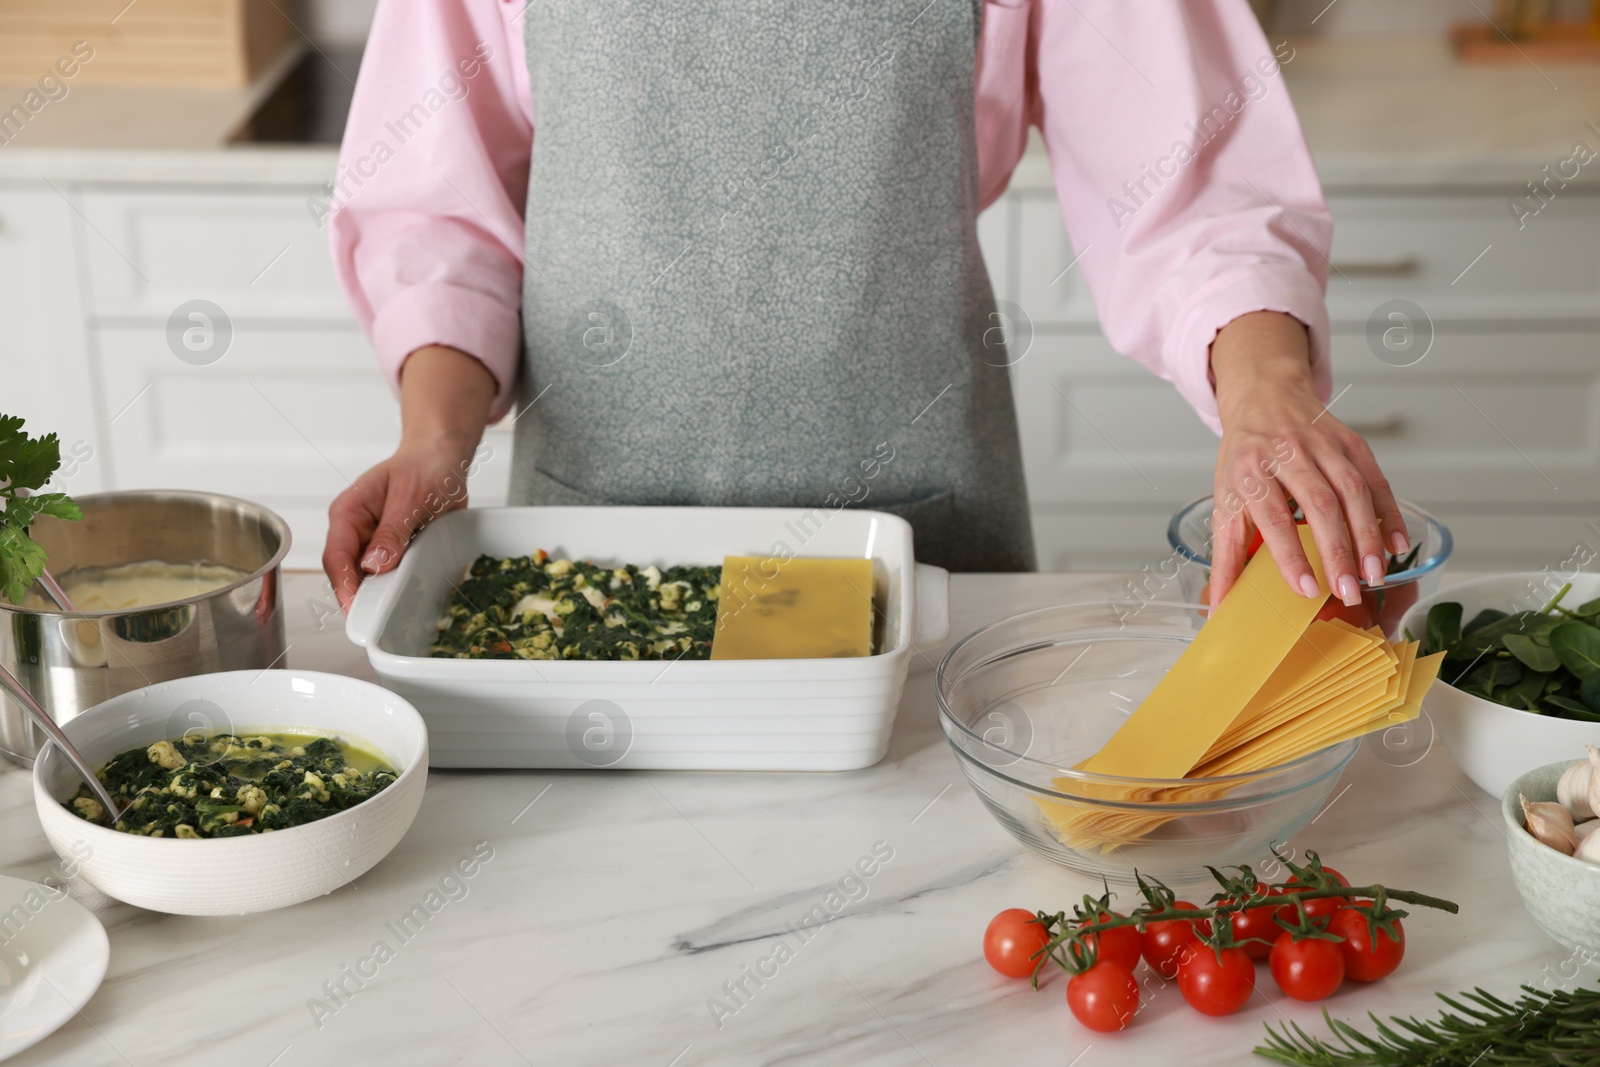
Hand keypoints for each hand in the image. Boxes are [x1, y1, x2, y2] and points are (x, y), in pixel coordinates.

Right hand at [323, 434, 480, 610]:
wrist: (442, 458)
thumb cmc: (424, 466)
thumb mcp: (411, 497)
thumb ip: (392, 531)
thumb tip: (374, 565)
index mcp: (348, 512)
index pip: (336, 556)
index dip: (344, 587)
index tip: (356, 610)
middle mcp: (355, 529)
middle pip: (348, 573)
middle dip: (361, 598)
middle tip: (380, 622)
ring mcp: (372, 541)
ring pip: (368, 577)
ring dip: (381, 594)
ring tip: (396, 615)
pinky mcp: (391, 549)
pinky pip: (389, 573)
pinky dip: (397, 586)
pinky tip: (409, 597)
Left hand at [1206, 312, 1406, 607]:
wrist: (1265, 397)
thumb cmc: (1244, 458)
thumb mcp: (1225, 501)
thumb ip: (1225, 556)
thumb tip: (1218, 607)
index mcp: (1250, 469)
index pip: (1273, 516)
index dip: (1290, 554)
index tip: (1306, 588)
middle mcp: (1287, 452)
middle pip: (1319, 504)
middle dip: (1337, 551)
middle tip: (1348, 591)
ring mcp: (1323, 444)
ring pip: (1353, 492)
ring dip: (1367, 536)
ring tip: (1373, 576)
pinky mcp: (1350, 442)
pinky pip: (1375, 479)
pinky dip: (1388, 513)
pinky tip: (1395, 544)